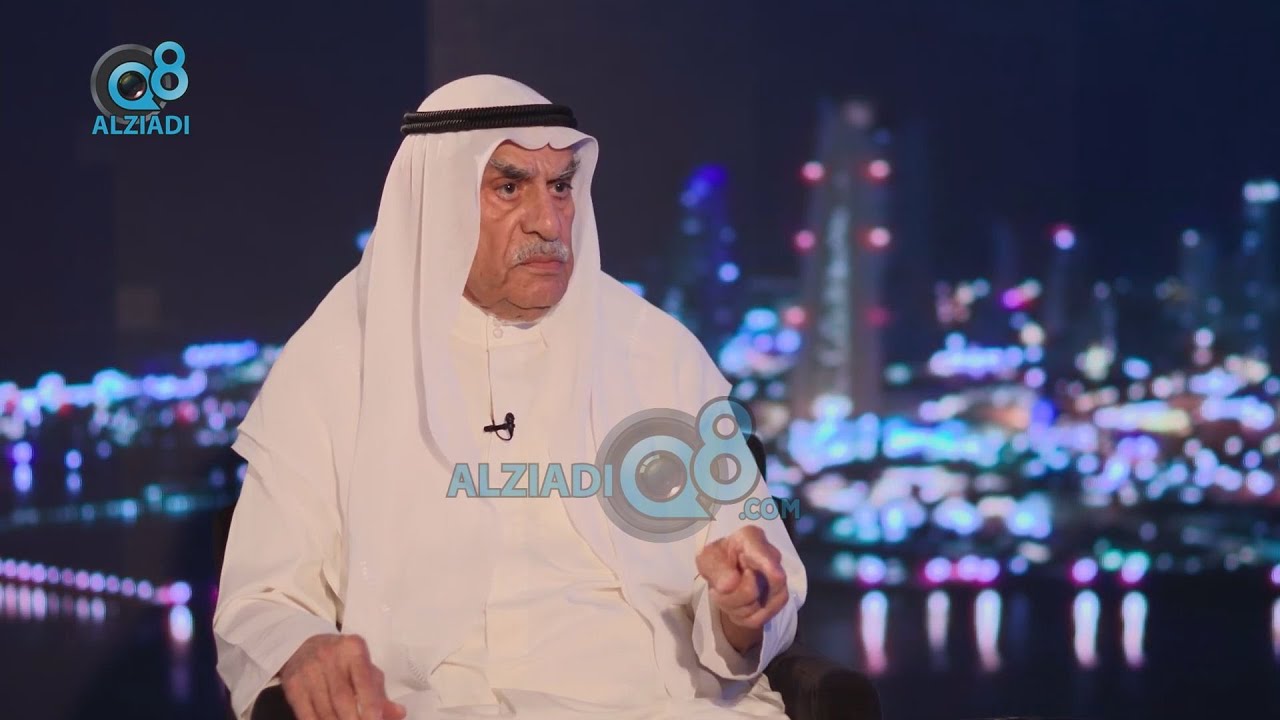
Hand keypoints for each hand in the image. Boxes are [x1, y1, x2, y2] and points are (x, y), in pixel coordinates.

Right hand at [279, 634, 406, 719]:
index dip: (370, 704)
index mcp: (353, 649)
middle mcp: (329, 656)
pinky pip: (306, 714)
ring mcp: (308, 670)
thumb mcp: (364, 669)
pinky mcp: (292, 685)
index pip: (363, 680)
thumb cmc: (343, 661)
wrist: (304, 645)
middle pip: (342, 698)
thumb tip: (399, 713)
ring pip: (325, 709)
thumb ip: (380, 693)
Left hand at [695, 525, 788, 652]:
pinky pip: (758, 619)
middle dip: (729, 597)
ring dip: (734, 608)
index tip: (776, 576)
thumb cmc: (718, 560)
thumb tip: (731, 585)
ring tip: (726, 595)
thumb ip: (716, 568)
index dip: (770, 566)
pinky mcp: (778, 600)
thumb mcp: (707, 559)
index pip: (763, 554)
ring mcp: (779, 580)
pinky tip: (736, 605)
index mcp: (751, 539)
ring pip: (757, 609)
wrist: (728, 572)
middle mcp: (772, 557)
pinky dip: (741, 617)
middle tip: (717, 589)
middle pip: (753, 590)